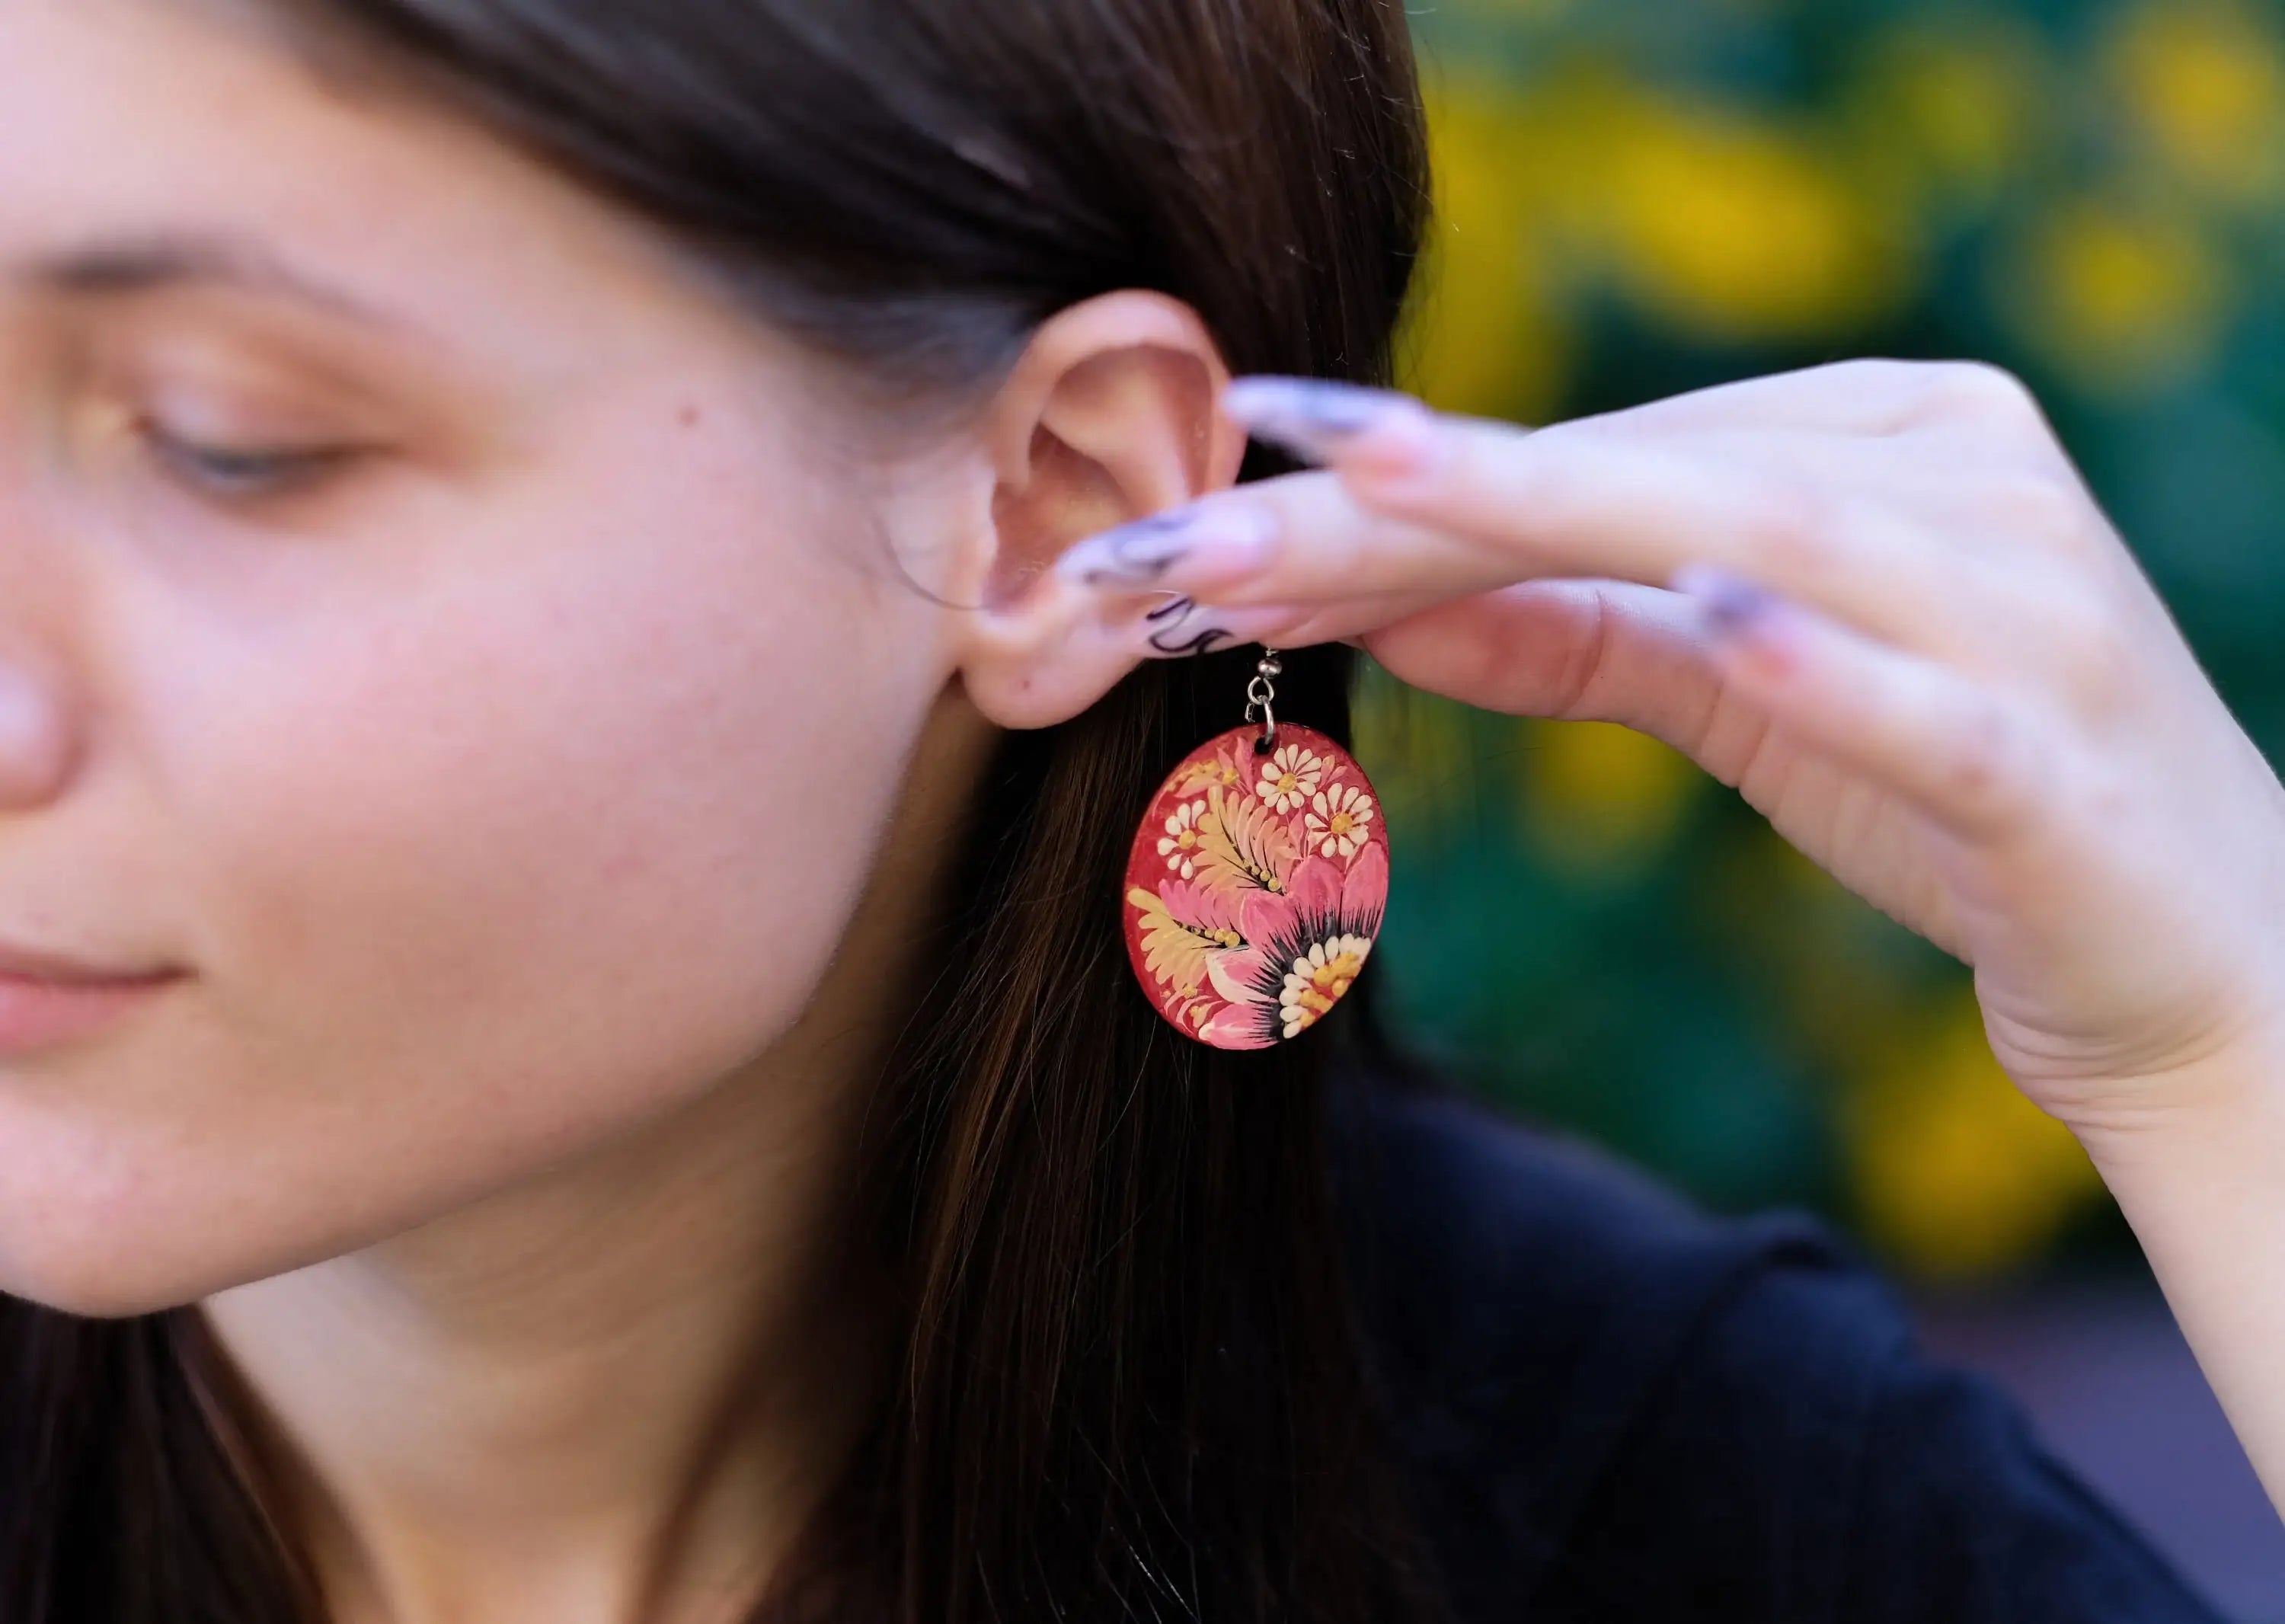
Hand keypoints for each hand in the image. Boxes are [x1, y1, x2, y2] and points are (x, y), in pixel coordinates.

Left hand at [1056, 359, 2284, 1137]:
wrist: (2207, 955)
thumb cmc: (1954, 795)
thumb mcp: (1736, 693)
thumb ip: (1573, 628)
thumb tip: (1376, 590)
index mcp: (1880, 437)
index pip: (1598, 455)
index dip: (1392, 487)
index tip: (1200, 517)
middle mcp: (1957, 480)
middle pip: (1636, 476)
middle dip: (1399, 505)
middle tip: (1188, 537)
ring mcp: (2023, 604)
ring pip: (1754, 539)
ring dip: (1539, 522)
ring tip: (1356, 504)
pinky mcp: (2060, 752)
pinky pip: (1929, 696)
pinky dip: (1820, 657)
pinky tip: (1712, 615)